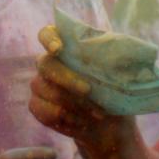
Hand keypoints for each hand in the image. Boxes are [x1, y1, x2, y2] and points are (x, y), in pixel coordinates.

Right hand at [28, 24, 136, 158]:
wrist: (109, 124)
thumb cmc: (114, 92)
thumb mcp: (120, 74)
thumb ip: (114, 59)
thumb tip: (121, 52)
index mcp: (66, 47)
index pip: (47, 34)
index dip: (49, 39)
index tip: (58, 49)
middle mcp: (48, 63)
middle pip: (46, 65)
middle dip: (67, 79)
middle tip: (88, 90)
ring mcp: (40, 84)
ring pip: (46, 90)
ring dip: (72, 103)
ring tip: (96, 113)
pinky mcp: (38, 106)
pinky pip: (43, 111)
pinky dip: (65, 118)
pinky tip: (82, 122)